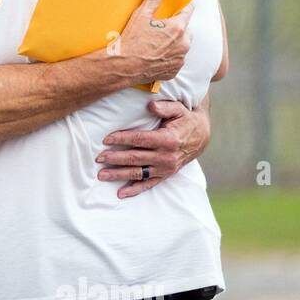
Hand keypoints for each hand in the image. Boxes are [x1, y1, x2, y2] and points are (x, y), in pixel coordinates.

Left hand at [96, 99, 210, 198]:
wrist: (201, 136)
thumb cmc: (185, 120)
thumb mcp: (179, 109)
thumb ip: (165, 107)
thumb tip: (151, 106)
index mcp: (168, 139)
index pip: (140, 139)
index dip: (122, 139)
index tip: (106, 139)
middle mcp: (166, 156)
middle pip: (135, 158)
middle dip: (115, 158)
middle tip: (98, 158)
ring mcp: (165, 168)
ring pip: (138, 173)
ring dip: (119, 175)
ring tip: (102, 175)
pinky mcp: (165, 175)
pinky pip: (149, 184)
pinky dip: (134, 190)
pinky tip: (120, 193)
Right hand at [115, 0, 192, 84]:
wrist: (123, 67)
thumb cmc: (132, 40)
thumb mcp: (141, 15)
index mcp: (178, 28)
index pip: (188, 11)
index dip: (183, 8)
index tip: (178, 7)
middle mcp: (184, 44)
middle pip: (186, 30)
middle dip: (177, 28)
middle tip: (160, 29)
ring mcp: (180, 59)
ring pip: (182, 46)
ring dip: (174, 43)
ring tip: (157, 43)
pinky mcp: (174, 71)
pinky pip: (176, 61)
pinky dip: (169, 58)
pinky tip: (156, 55)